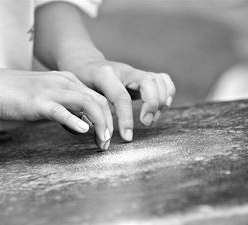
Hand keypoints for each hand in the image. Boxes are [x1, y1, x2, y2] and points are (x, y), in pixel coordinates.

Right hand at [0, 69, 112, 149]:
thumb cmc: (15, 95)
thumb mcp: (47, 99)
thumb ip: (66, 109)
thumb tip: (81, 125)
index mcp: (67, 81)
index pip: (98, 98)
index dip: (108, 118)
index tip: (107, 137)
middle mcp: (64, 82)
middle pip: (98, 101)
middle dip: (109, 123)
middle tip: (107, 143)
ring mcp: (51, 90)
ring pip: (87, 103)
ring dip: (100, 124)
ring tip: (102, 141)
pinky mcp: (38, 101)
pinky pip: (61, 110)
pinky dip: (75, 121)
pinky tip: (83, 131)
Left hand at [61, 60, 175, 141]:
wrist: (85, 63)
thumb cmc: (80, 82)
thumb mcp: (79, 95)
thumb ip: (88, 112)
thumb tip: (98, 135)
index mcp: (105, 75)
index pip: (121, 97)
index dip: (126, 119)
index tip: (127, 137)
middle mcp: (124, 70)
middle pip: (148, 83)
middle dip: (151, 105)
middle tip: (146, 123)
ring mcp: (135, 71)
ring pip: (158, 79)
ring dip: (160, 101)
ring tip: (152, 118)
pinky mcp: (143, 75)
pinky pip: (163, 79)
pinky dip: (168, 93)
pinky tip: (162, 107)